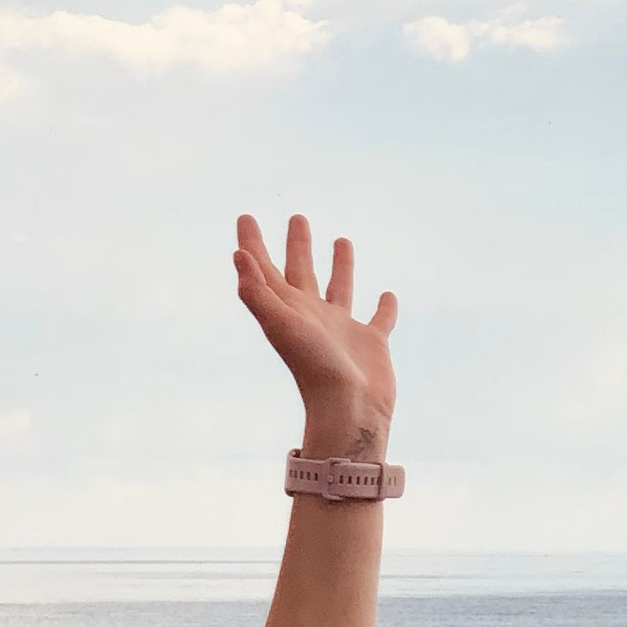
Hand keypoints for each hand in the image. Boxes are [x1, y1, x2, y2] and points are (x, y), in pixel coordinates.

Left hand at [234, 213, 396, 453]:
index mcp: (287, 310)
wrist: (348, 409)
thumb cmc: (313, 368)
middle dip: (296, 246)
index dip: (253, 244)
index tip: (245, 217)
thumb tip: (238, 255)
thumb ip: (257, 292)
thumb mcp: (281, 325)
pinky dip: (385, 307)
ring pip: (339, 289)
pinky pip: (380, 319)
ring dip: (339, 266)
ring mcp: (342, 330)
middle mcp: (312, 316)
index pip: (265, 270)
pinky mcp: (371, 342)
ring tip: (341, 240)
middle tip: (297, 218)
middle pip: (301, 273)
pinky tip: (387, 295)